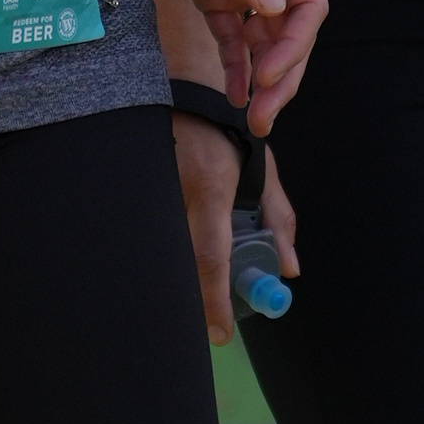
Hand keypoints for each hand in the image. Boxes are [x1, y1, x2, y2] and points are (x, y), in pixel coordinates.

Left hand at [112, 0, 325, 127]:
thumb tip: (273, 6)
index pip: (307, 3)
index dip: (295, 44)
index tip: (268, 73)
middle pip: (290, 31)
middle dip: (284, 76)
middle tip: (263, 119)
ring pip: (265, 41)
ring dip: (264, 80)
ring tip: (254, 121)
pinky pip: (232, 37)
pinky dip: (236, 67)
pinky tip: (236, 95)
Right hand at [172, 113, 299, 343]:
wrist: (180, 90)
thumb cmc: (226, 131)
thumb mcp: (262, 170)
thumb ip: (279, 220)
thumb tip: (290, 269)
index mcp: (211, 189)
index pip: (211, 259)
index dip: (215, 303)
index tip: (222, 333)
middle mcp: (175, 193)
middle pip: (181, 266)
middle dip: (197, 301)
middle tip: (212, 322)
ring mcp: (149, 191)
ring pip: (162, 253)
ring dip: (181, 278)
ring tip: (198, 289)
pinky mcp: (134, 190)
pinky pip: (150, 236)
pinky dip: (164, 255)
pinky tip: (174, 259)